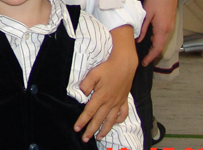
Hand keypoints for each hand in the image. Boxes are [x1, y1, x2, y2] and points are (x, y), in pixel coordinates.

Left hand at [74, 26, 136, 140]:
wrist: (125, 64)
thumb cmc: (108, 67)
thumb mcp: (94, 73)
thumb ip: (86, 84)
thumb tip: (82, 93)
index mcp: (100, 96)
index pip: (89, 112)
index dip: (82, 121)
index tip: (77, 129)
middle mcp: (109, 102)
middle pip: (99, 119)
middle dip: (91, 130)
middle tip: (85, 139)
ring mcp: (118, 102)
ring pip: (110, 120)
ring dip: (104, 130)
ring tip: (99, 137)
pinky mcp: (124, 100)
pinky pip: (123, 114)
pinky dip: (119, 120)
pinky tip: (115, 123)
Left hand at [137, 0, 179, 65]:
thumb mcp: (147, 13)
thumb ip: (143, 28)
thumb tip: (138, 39)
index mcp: (162, 29)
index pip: (157, 48)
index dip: (150, 57)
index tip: (144, 63)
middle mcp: (168, 29)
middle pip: (161, 46)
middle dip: (153, 54)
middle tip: (144, 58)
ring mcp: (171, 25)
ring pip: (162, 40)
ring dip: (155, 46)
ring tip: (145, 49)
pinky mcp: (171, 21)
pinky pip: (164, 34)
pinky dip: (157, 39)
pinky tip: (150, 36)